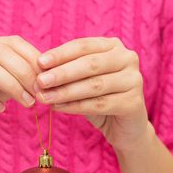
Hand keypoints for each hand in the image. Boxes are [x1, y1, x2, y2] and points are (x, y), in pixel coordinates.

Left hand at [34, 37, 150, 151]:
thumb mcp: (80, 80)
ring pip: (94, 85)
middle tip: (40, 82)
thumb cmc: (97, 97)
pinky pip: (100, 104)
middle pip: (90, 64)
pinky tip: (58, 108)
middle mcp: (127, 59)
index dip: (60, 54)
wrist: (123, 126)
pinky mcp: (134, 103)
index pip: (83, 46)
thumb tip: (38, 70)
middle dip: (62, 73)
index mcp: (112, 46)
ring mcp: (134, 80)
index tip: (39, 63)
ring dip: (65, 92)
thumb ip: (64, 71)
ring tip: (44, 98)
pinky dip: (76, 106)